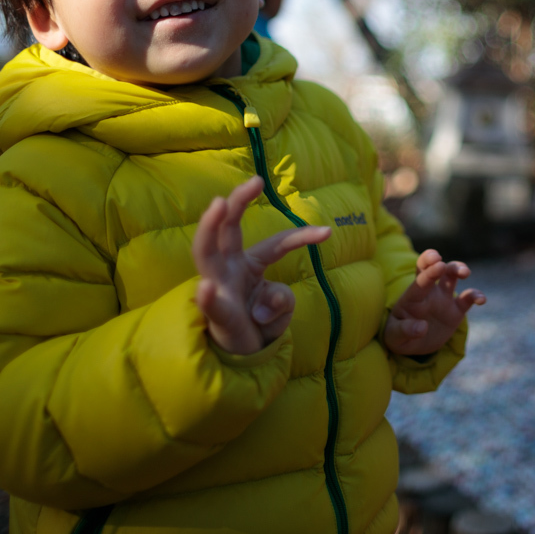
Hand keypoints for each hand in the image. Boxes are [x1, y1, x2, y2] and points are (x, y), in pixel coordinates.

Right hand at [193, 176, 330, 355]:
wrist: (241, 354)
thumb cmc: (259, 321)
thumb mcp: (281, 307)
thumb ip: (282, 299)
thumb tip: (271, 299)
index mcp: (248, 263)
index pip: (277, 244)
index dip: (301, 236)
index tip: (328, 232)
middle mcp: (229, 268)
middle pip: (230, 229)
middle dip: (239, 201)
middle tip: (256, 180)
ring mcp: (219, 287)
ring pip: (206, 251)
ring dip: (210, 226)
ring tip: (218, 204)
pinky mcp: (217, 314)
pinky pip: (212, 304)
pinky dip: (209, 298)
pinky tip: (206, 289)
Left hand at [384, 249, 485, 355]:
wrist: (411, 344)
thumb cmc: (398, 336)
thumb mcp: (395, 337)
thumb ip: (404, 331)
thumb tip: (422, 327)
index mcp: (412, 297)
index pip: (420, 280)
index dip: (429, 270)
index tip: (438, 263)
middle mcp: (428, 292)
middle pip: (434, 269)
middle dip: (441, 263)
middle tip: (445, 265)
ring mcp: (443, 299)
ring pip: (452, 276)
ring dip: (459, 269)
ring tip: (466, 273)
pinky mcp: (456, 310)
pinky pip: (468, 298)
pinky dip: (476, 296)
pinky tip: (481, 300)